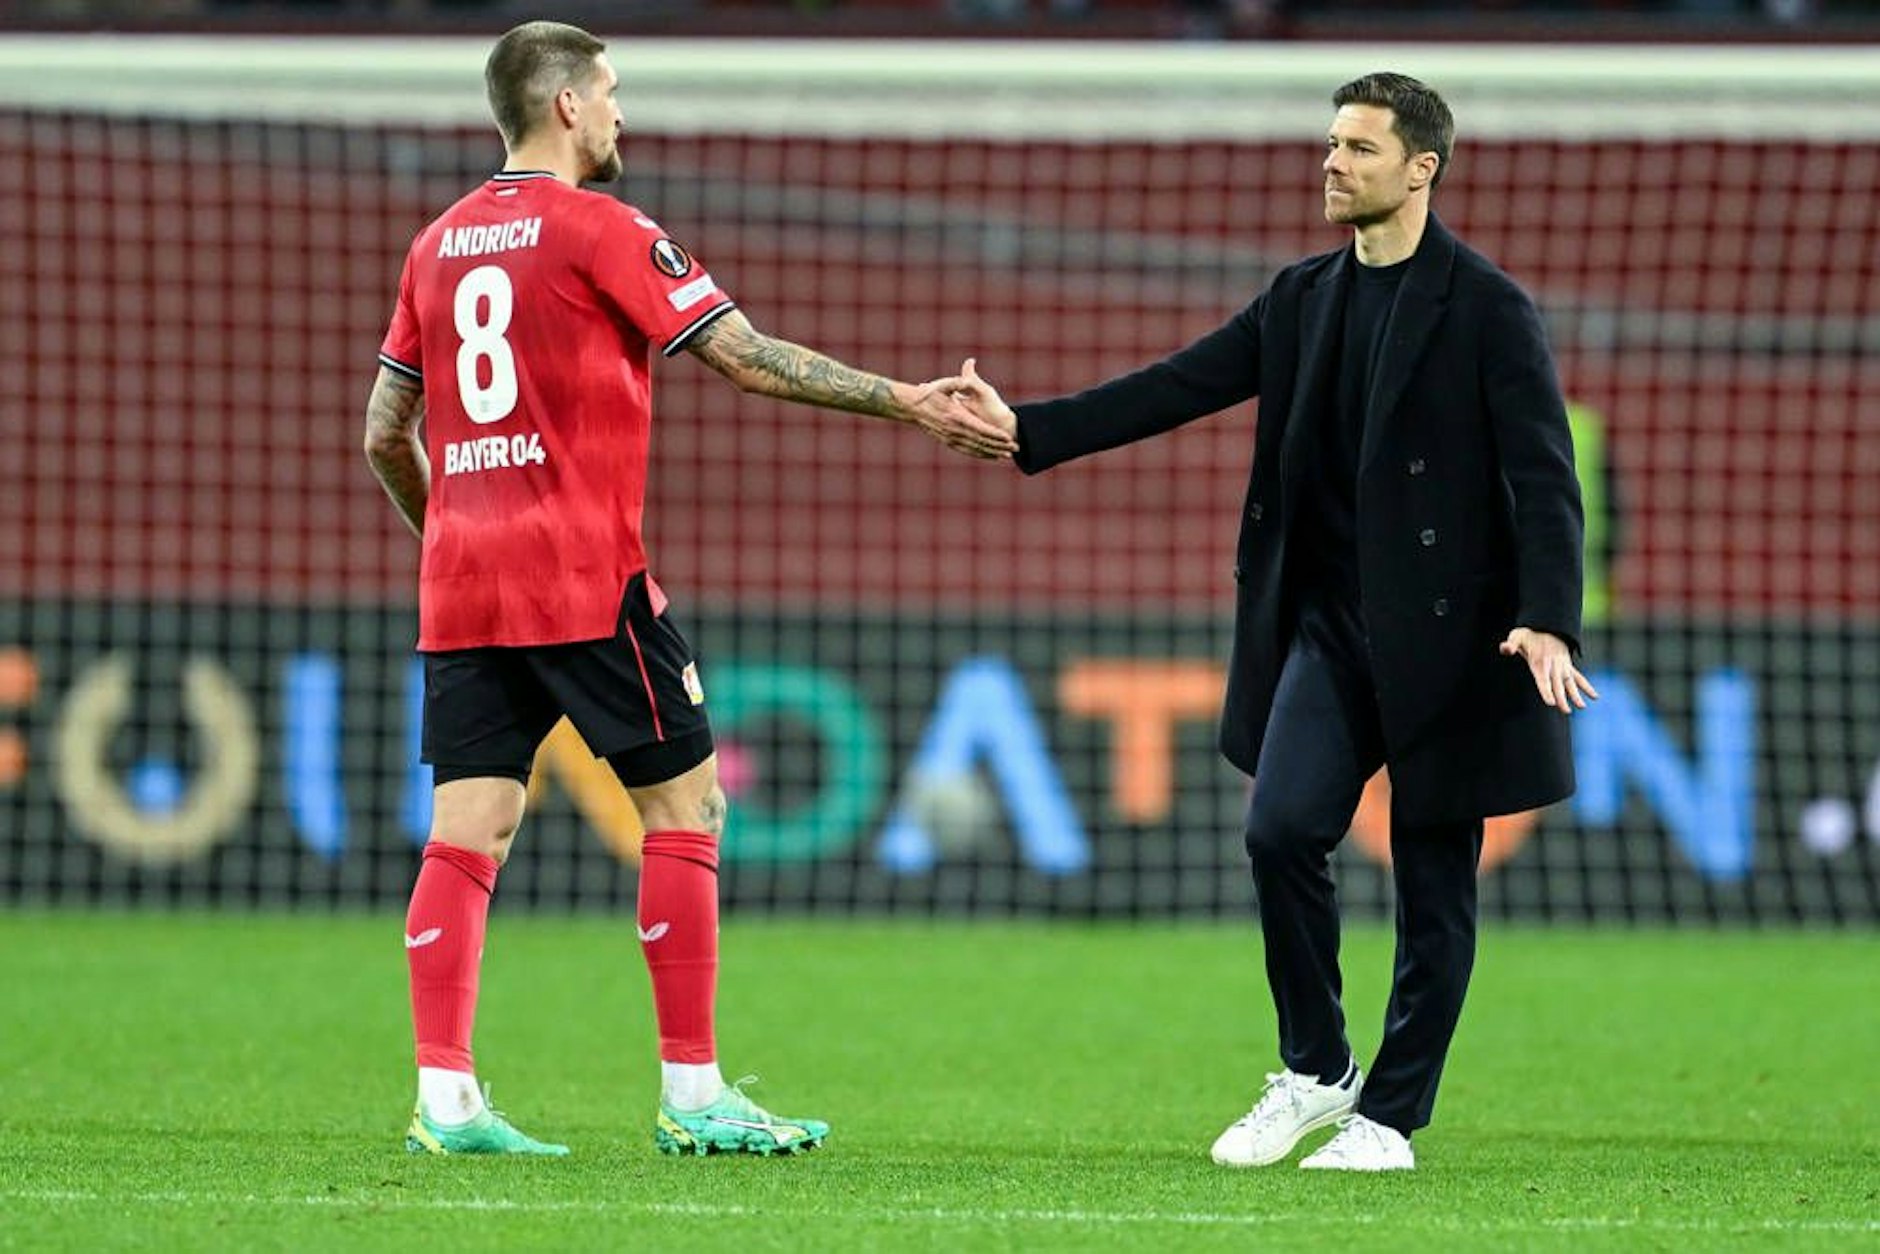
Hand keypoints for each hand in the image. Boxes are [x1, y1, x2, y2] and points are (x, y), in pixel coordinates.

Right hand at [901, 369, 1015, 458]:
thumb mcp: (943, 385)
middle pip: (980, 442)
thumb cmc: (929, 394)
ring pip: (974, 449)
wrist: (912, 408)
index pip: (979, 428)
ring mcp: (950, 438)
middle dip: (998, 446)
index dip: (994, 434)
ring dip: (991, 453)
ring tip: (1006, 456)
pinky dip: (979, 454)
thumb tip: (966, 380)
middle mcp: (954, 430)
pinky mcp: (948, 441)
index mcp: (956, 416)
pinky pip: (966, 451)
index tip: (1007, 437)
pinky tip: (989, 456)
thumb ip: (957, 382)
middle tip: (1015, 449)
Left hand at [1500, 628, 1598, 712]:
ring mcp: (1562, 665)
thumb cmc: (1528, 635)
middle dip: (1562, 697)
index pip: (1543, 679)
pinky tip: (1595, 696)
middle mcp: (1553, 664)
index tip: (1551, 702)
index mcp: (1540, 661)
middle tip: (1565, 711)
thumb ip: (1511, 645)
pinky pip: (1578, 676)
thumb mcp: (1517, 636)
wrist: (1546, 625)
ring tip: (1582, 707)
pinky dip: (1586, 686)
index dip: (1546, 690)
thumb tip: (1504, 648)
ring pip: (1569, 682)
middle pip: (1557, 684)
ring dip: (1576, 694)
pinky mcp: (1568, 665)